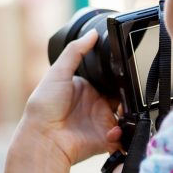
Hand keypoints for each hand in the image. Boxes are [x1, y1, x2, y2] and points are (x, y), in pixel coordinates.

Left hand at [19, 30, 121, 166]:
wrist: (43, 138)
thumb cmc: (44, 106)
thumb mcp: (57, 73)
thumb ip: (75, 51)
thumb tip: (92, 33)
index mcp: (86, 88)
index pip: (109, 78)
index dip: (120, 75)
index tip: (128, 70)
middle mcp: (96, 105)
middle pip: (122, 96)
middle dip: (129, 94)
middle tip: (130, 92)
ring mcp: (101, 122)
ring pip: (126, 115)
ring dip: (129, 113)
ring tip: (123, 112)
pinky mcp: (106, 139)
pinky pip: (123, 136)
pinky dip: (122, 133)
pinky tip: (113, 130)